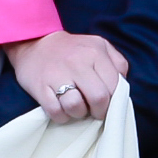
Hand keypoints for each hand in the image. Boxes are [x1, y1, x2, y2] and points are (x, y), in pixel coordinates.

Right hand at [5, 30, 125, 124]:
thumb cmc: (73, 50)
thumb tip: (122, 86)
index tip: (107, 103)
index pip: (115, 86)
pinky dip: (62, 115)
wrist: (34, 42)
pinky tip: (62, 107)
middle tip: (93, 110)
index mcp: (95, 52)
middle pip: (99, 98)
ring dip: (78, 113)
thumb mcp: (99, 46)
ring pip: (76, 107)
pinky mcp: (41, 88)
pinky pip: (56, 112)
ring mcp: (57, 75)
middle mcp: (77, 62)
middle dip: (99, 111)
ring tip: (76, 106)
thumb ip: (117, 63)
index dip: (114, 100)